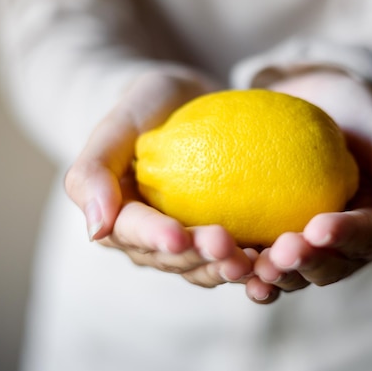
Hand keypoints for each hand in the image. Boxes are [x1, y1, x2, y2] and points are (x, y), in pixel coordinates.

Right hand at [64, 67, 252, 286]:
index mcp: (118, 220)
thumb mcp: (116, 124)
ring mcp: (189, 243)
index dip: (155, 239)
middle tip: (227, 247)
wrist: (187, 102)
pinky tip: (278, 255)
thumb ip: (93, 171)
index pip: (133, 233)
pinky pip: (237, 256)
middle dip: (199, 258)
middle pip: (175, 259)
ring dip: (229, 268)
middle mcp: (152, 241)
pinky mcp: (223, 239)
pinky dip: (256, 262)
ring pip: (207, 267)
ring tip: (255, 260)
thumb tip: (95, 231)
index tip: (178, 237)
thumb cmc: (146, 108)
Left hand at [245, 69, 371, 301]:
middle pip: (325, 267)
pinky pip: (256, 254)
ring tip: (251, 267)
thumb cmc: (358, 115)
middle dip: (303, 263)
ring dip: (272, 274)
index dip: (342, 239)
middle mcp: (338, 245)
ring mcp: (301, 242)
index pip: (363, 240)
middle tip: (280, 253)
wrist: (316, 96)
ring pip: (290, 271)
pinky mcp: (267, 234)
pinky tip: (223, 259)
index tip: (318, 228)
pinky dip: (242, 263)